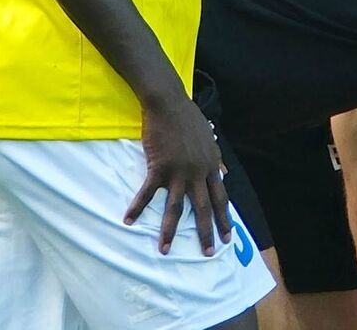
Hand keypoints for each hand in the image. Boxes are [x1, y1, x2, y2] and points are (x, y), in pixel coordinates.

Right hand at [124, 97, 230, 255]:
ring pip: (175, 208)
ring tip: (166, 250)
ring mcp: (178, 171)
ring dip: (170, 231)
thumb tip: (225, 173)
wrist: (169, 103)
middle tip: (208, 253)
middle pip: (203, 208)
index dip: (224, 218)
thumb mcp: (209, 139)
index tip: (228, 236)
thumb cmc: (188, 118)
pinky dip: (137, 207)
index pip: (221, 198)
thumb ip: (215, 159)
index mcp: (210, 166)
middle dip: (206, 233)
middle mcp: (197, 172)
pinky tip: (128, 220)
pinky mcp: (159, 167)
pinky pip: (147, 193)